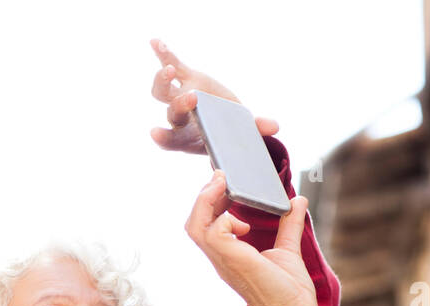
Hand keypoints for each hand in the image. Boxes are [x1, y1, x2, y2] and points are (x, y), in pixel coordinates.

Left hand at [149, 38, 278, 153]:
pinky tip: (156, 42)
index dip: (163, 137)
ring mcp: (180, 95)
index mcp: (189, 138)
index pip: (172, 140)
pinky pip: (170, 64)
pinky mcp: (185, 77)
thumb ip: (256, 129)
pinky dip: (164, 54)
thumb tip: (274, 127)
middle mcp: (180, 117)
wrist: (224, 120)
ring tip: (169, 69)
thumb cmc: (231, 132)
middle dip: (180, 105)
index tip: (155, 133)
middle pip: (172, 112)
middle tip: (192, 98)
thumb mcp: (244, 132)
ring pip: (163, 90)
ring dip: (163, 79)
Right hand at [186, 170, 319, 305]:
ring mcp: (224, 260)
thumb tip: (297, 200)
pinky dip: (225, 218)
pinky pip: (214, 231)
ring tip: (223, 183)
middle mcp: (221, 258)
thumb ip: (290, 224)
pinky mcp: (232, 260)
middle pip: (192, 224)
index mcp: (229, 256)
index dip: (210, 203)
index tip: (226, 184)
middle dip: (203, 196)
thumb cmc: (291, 292)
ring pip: (195, 225)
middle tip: (221, 177)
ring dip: (206, 200)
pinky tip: (244, 223)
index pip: (204, 226)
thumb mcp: (288, 249)